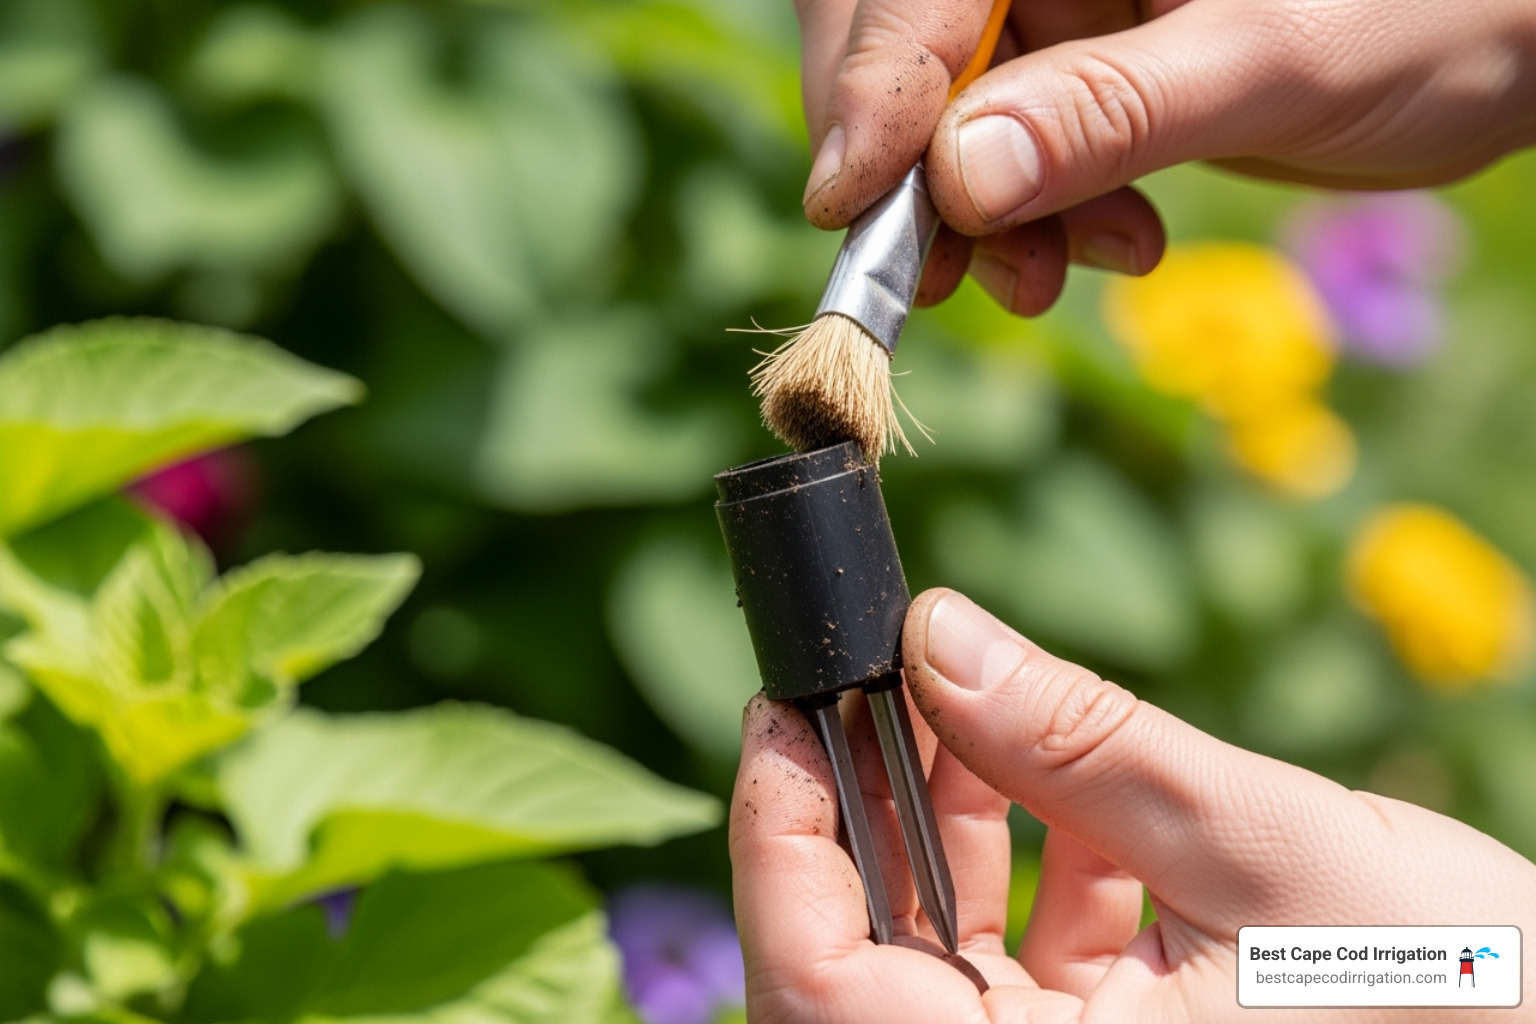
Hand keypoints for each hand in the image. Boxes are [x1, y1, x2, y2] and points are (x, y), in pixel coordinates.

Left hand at [730, 588, 1535, 1021]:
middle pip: (862, 956)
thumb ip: (1086, 746)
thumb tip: (937, 635)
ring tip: (958, 688)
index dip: (775, 841)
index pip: (819, 987)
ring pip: (938, 943)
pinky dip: (1023, 847)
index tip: (779, 709)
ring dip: (940, 811)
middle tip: (875, 673)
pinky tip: (1047, 757)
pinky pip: (1022, 951)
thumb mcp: (1265, 849)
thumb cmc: (1466, 995)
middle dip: (860, 804)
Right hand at [795, 0, 1535, 313]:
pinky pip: (1011, 156)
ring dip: (985, 218)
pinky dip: (1041, 223)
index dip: (871, 83)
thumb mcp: (1269, 59)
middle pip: (906, 47)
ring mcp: (1063, 9)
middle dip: (916, 168)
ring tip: (1058, 274)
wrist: (1509, 47)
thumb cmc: (1434, 9)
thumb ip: (1111, 110)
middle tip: (951, 266)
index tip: (853, 200)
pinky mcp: (1087, 74)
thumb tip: (959, 176)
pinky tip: (1115, 246)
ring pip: (947, 119)